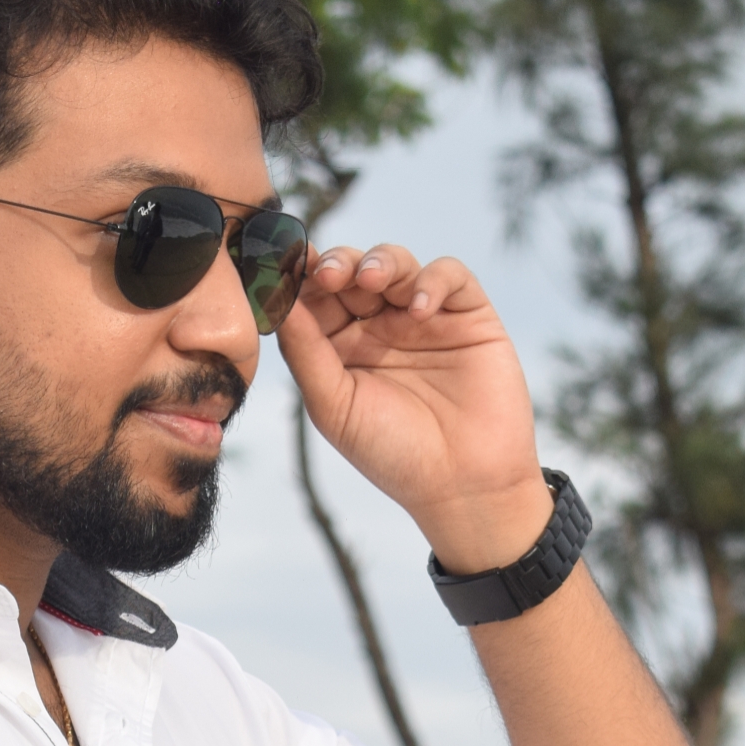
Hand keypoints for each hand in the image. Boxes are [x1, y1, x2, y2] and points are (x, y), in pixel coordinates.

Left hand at [278, 245, 554, 570]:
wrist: (464, 484)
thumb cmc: (393, 454)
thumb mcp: (334, 407)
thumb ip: (305, 352)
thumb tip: (276, 300)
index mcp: (340, 349)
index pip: (315, 299)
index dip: (300, 278)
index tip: (285, 268)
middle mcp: (378, 328)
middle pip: (351, 271)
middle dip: (336, 264)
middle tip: (327, 273)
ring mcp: (422, 317)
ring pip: (395, 263)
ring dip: (380, 261)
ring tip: (371, 279)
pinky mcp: (467, 314)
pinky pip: (448, 275)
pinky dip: (432, 280)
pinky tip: (419, 309)